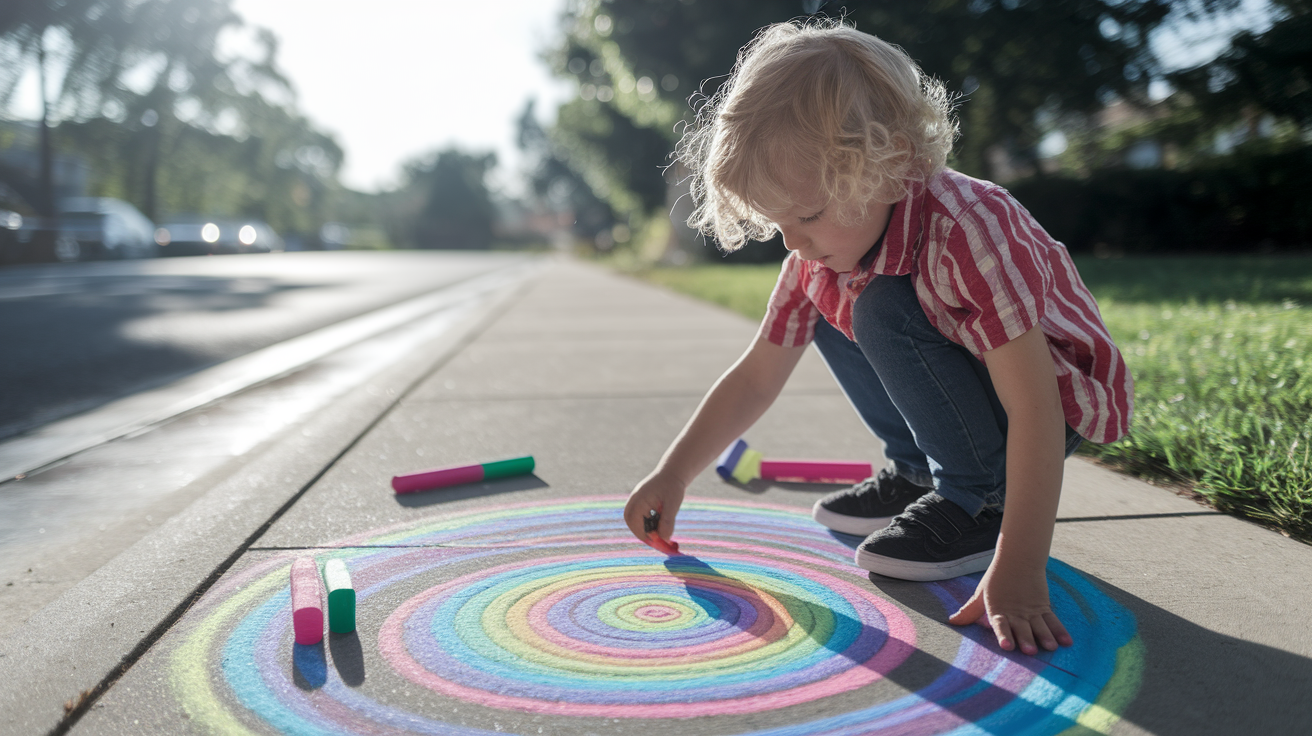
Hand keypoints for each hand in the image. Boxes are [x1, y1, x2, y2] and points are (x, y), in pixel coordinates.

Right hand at [624, 470, 684, 549]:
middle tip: (661, 541)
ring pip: (637, 523)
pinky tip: (662, 522)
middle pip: (634, 525)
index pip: (636, 525)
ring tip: (663, 529)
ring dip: (649, 529)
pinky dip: (650, 524)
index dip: (647, 536)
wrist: (673, 472)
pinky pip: (641, 519)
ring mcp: (635, 503)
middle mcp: (633, 502)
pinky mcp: (640, 504)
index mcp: (638, 501)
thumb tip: (664, 538)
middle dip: (646, 534)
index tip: (661, 543)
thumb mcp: (673, 504)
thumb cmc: (673, 487)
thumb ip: (668, 521)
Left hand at [947, 557, 1072, 654]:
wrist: (1018, 558)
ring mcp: (1031, 610)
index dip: (1004, 634)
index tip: (1007, 646)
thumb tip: (952, 621)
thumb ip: (969, 611)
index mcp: (998, 609)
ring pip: (1040, 625)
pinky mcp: (1043, 606)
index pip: (1000, 623)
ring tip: (1050, 647)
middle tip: (1030, 652)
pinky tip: (1067, 642)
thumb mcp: (981, 594)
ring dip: (1045, 636)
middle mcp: (1016, 612)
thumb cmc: (997, 579)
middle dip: (1026, 639)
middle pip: (1022, 627)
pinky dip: (1060, 630)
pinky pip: (1053, 620)